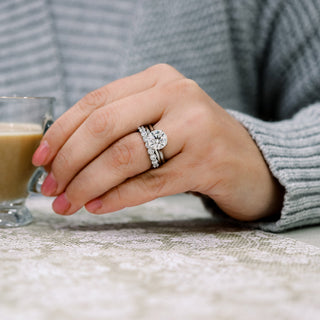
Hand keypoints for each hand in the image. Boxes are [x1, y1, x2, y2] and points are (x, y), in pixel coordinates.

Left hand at [32, 64, 283, 220]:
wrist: (251, 161)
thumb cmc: (195, 142)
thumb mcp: (160, 119)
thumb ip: (121, 125)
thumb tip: (64, 154)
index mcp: (160, 79)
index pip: (96, 102)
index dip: (61, 132)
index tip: (41, 159)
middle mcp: (178, 95)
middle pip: (105, 126)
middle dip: (69, 161)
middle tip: (51, 187)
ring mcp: (196, 127)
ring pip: (124, 157)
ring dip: (88, 183)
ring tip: (68, 203)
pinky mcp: (206, 163)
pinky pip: (148, 183)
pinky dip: (116, 197)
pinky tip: (97, 206)